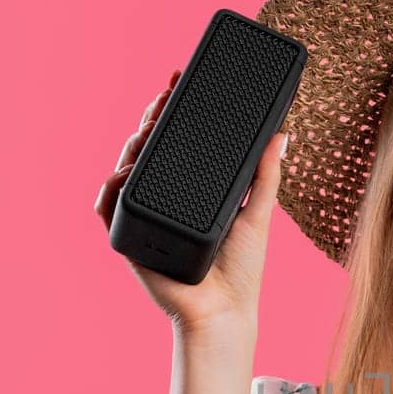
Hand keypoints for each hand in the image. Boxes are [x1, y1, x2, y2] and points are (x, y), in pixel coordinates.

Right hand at [92, 68, 287, 334]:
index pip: (177, 140)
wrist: (224, 313)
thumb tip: (283, 134)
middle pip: (149, 148)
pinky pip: (109, 209)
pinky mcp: (130, 240)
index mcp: (190, 190)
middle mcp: (164, 200)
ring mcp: (145, 218)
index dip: (174, 109)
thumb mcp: (257, 214)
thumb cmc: (242, 271)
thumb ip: (267, 176)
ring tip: (146, 129)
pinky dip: (111, 190)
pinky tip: (121, 173)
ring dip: (131, 145)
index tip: (180, 80)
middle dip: (151, 117)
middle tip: (163, 96)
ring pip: (126, 170)